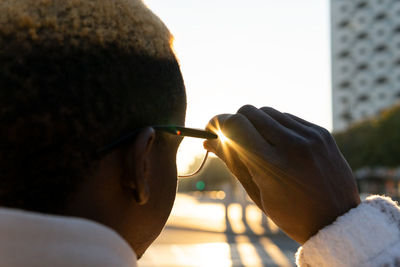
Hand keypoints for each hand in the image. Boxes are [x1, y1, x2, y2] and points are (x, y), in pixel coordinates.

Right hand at [205, 105, 359, 243]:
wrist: (337, 221)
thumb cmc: (291, 214)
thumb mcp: (256, 193)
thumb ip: (233, 162)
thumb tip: (209, 141)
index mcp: (272, 165)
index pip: (235, 125)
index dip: (217, 123)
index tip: (211, 130)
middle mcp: (292, 144)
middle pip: (249, 112)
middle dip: (235, 122)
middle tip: (233, 139)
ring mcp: (310, 136)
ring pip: (268, 111)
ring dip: (256, 124)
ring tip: (259, 145)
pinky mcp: (321, 133)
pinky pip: (288, 118)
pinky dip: (276, 127)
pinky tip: (279, 145)